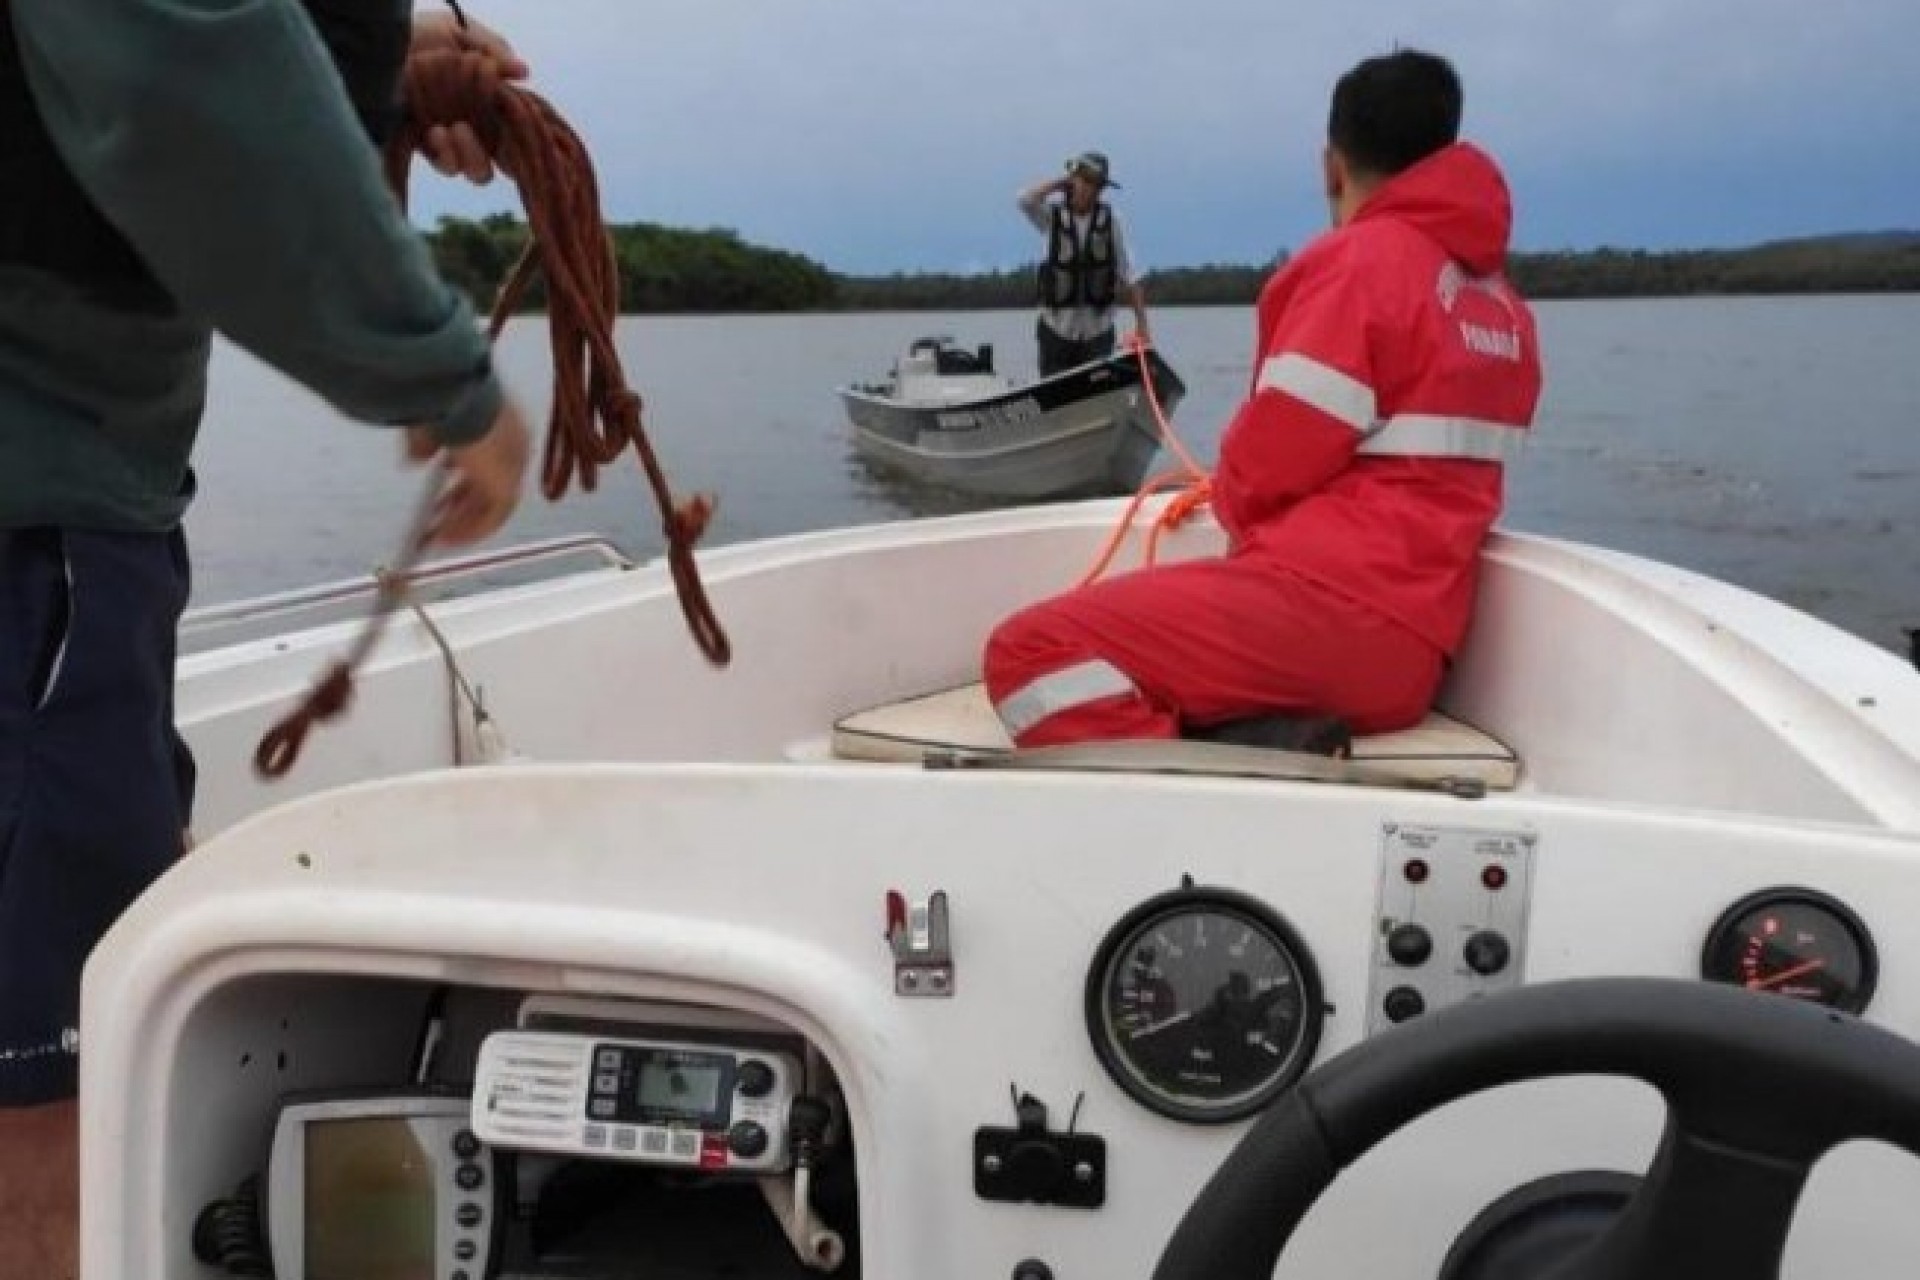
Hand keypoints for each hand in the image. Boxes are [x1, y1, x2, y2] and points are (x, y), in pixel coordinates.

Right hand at [406, 400, 531, 547]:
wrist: (457, 399)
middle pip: (488, 488)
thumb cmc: (444, 399)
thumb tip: (416, 460)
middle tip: (437, 524)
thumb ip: (425, 445)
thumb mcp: (430, 423)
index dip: (460, 483)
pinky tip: (448, 539)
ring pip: (491, 507)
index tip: (441, 497)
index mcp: (502, 427)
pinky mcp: (507, 486)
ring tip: (439, 538)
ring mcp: (514, 469)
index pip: (485, 463)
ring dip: (464, 525)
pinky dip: (470, 531)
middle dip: (459, 508)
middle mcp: (515, 447)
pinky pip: (493, 519)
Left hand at [410, 10, 529, 182]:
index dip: (523, 141)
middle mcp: (474, 126)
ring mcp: (450, 139)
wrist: (379, 38)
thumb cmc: (423, 33)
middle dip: (498, 156)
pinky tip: (435, 132)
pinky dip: (445, 153)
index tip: (520, 134)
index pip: (515, 134)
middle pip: (501, 162)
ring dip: (469, 155)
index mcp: (489, 103)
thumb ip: (493, 52)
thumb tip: (523, 71)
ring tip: (454, 129)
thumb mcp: (461, 34)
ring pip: (474, 170)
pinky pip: (445, 165)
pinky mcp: (424, 146)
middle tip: (479, 131)